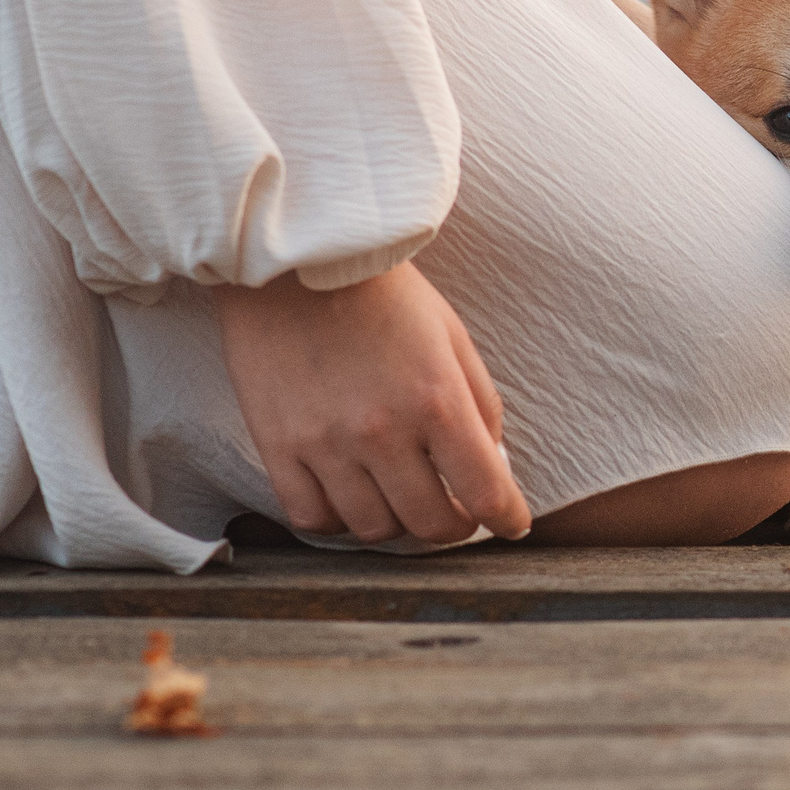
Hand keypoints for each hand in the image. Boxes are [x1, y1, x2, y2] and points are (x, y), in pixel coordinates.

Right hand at [212, 262, 530, 544]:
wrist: (294, 259)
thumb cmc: (382, 293)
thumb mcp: (452, 336)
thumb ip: (480, 404)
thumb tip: (495, 464)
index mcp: (437, 400)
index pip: (485, 491)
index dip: (507, 518)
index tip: (512, 523)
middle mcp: (383, 431)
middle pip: (431, 524)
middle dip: (455, 525)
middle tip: (457, 511)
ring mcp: (325, 444)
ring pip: (373, 530)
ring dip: (398, 522)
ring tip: (402, 497)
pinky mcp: (277, 447)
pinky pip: (312, 519)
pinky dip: (338, 520)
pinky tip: (350, 496)